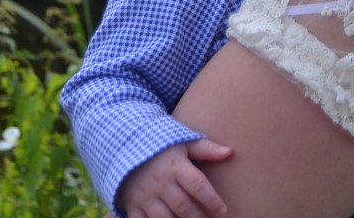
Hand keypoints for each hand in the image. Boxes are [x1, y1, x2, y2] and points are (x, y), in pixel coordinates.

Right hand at [119, 138, 233, 217]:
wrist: (124, 146)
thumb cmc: (161, 146)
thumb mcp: (183, 142)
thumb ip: (206, 149)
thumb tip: (229, 152)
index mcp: (175, 166)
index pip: (197, 185)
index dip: (212, 200)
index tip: (223, 210)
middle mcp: (160, 183)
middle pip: (183, 205)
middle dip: (199, 217)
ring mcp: (145, 196)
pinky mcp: (132, 205)